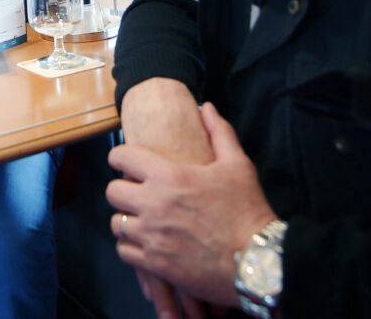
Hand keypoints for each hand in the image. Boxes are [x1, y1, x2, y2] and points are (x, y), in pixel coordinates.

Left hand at [106, 102, 277, 308]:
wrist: (258, 260)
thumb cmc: (248, 211)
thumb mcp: (238, 165)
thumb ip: (219, 132)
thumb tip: (205, 107)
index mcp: (169, 176)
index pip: (121, 157)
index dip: (121, 157)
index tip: (126, 162)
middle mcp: (154, 204)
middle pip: (112, 192)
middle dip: (123, 190)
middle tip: (137, 193)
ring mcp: (152, 236)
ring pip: (116, 223)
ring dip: (127, 220)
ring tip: (142, 220)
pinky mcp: (155, 264)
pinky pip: (124, 252)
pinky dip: (132, 247)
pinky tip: (147, 243)